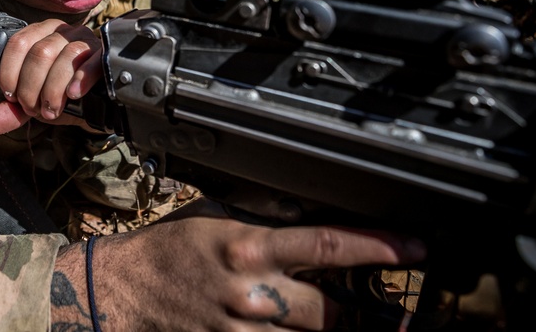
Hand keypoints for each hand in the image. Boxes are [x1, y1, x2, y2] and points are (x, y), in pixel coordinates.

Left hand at [0, 19, 100, 135]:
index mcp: (41, 34)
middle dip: (32, 88)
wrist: (98, 103)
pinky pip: (93, 61)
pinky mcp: (105, 54)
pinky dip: (80, 79)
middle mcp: (63, 31)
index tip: (11, 96)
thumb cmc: (64, 95)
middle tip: (35, 110)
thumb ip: (11, 111)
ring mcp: (86, 40)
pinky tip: (73, 94)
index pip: (18, 43)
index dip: (10, 73)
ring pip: (65, 57)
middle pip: (40, 53)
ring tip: (53, 110)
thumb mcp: (35, 102)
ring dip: (53, 90)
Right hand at [51, 213, 426, 330]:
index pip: (329, 245)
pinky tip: (292, 329)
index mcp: (249, 247)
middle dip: (365, 315)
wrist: (120, 293)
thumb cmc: (168, 250)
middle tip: (389, 312)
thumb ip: (265, 218)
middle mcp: (251, 293)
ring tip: (341, 321)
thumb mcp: (217, 215)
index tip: (415, 248)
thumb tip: (309, 217)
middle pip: (333, 313)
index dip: (379, 248)